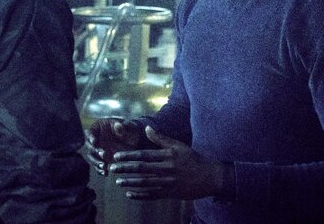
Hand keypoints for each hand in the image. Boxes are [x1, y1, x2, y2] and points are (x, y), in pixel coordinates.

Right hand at [84, 117, 144, 175]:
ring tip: (104, 166)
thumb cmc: (131, 130)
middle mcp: (96, 139)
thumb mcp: (129, 127)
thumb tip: (118, 125)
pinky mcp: (102, 160)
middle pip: (89, 146)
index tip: (95, 142)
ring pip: (92, 157)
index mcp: (99, 128)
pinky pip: (98, 166)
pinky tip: (106, 173)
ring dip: (96, 162)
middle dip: (95, 151)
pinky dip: (100, 170)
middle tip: (104, 155)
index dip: (91, 137)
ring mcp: (98, 150)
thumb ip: (124, 126)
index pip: (90, 132)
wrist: (135, 141)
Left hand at [109, 126, 225, 200]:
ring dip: (130, 183)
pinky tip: (130, 195)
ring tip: (118, 182)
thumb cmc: (193, 158)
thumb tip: (146, 128)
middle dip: (125, 169)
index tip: (117, 156)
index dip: (129, 156)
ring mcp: (168, 183)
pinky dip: (140, 196)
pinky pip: (153, 195)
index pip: (144, 155)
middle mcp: (167, 169)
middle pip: (142, 169)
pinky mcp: (171, 194)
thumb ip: (161, 138)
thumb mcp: (178, 145)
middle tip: (112, 168)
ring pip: (145, 183)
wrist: (210, 177)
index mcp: (167, 156)